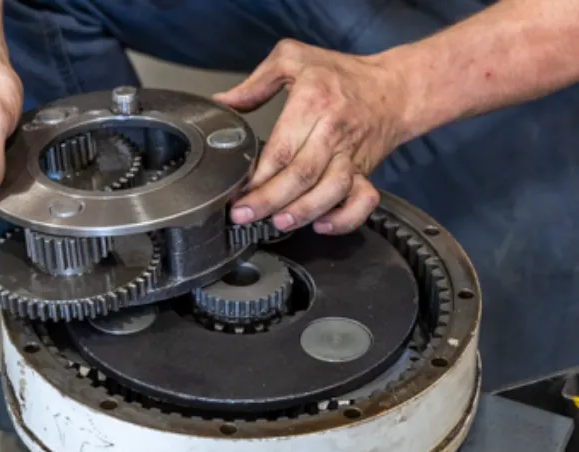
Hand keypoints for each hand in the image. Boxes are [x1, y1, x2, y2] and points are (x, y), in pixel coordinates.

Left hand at [215, 39, 408, 233]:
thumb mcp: (294, 59)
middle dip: (269, 200)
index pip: (281, 148)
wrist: (394, 88)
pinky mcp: (366, 172)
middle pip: (301, 174)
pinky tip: (321, 225)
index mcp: (313, 102)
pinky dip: (345, 218)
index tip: (236, 192)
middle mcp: (333, 132)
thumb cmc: (341, 75)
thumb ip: (256, 82)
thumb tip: (222, 103)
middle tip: (244, 216)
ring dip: (303, 211)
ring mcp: (351, 155)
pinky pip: (363, 201)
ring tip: (277, 224)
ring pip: (330, 190)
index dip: (257, 176)